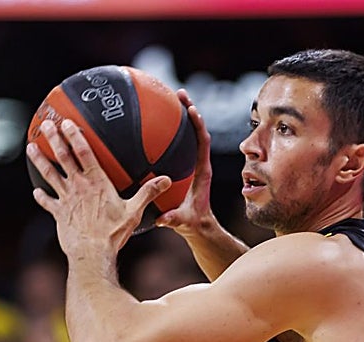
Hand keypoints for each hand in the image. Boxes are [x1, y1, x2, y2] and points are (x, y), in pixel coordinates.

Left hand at [27, 118, 170, 255]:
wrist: (92, 252)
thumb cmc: (113, 233)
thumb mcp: (134, 212)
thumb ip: (148, 193)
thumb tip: (165, 180)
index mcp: (96, 182)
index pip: (83, 152)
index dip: (74, 135)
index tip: (67, 122)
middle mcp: (78, 186)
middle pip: (63, 157)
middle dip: (54, 139)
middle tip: (47, 125)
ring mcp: (66, 199)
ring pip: (49, 174)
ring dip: (40, 160)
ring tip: (32, 147)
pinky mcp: (59, 214)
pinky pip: (48, 202)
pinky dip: (41, 196)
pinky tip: (36, 191)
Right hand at [155, 91, 215, 234]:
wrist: (199, 227)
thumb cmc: (193, 222)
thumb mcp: (183, 221)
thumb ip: (173, 219)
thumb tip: (162, 220)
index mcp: (203, 171)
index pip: (203, 142)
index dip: (198, 124)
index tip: (191, 109)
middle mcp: (200, 164)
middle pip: (198, 131)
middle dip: (190, 110)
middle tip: (179, 93)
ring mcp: (195, 164)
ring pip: (191, 135)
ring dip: (184, 117)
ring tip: (172, 99)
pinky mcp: (188, 167)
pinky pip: (183, 145)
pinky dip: (176, 132)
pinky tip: (160, 125)